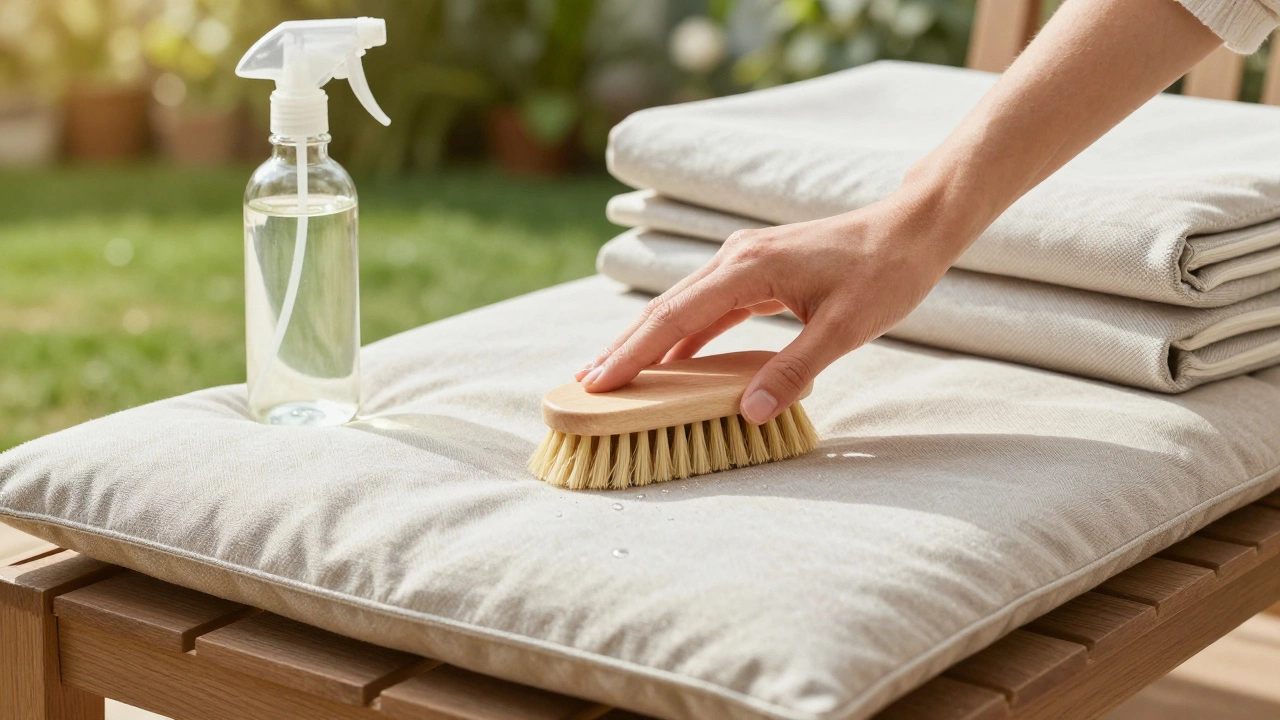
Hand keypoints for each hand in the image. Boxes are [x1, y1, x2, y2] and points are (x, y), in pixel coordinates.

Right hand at [575, 190, 966, 424]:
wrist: (911, 229)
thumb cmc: (885, 272)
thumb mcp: (845, 328)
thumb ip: (794, 370)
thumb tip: (750, 411)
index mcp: (748, 268)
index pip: (675, 317)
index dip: (634, 353)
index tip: (599, 384)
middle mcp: (736, 259)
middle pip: (665, 310)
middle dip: (624, 349)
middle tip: (585, 388)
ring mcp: (744, 263)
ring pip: (682, 307)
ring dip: (648, 342)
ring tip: (614, 376)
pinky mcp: (757, 273)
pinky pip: (707, 308)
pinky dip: (683, 335)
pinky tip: (670, 360)